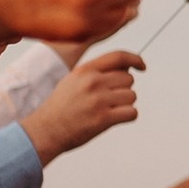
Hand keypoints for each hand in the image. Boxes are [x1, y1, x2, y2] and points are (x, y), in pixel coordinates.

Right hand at [21, 47, 142, 163]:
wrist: (46, 129)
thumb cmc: (62, 106)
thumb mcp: (74, 80)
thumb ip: (96, 72)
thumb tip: (127, 69)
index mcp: (85, 70)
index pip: (118, 57)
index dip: (135, 60)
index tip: (142, 66)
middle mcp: (92, 82)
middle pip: (128, 79)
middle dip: (123, 89)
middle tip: (108, 100)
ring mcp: (98, 100)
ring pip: (131, 96)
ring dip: (125, 104)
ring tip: (107, 110)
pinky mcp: (104, 118)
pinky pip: (132, 113)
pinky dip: (128, 116)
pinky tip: (115, 119)